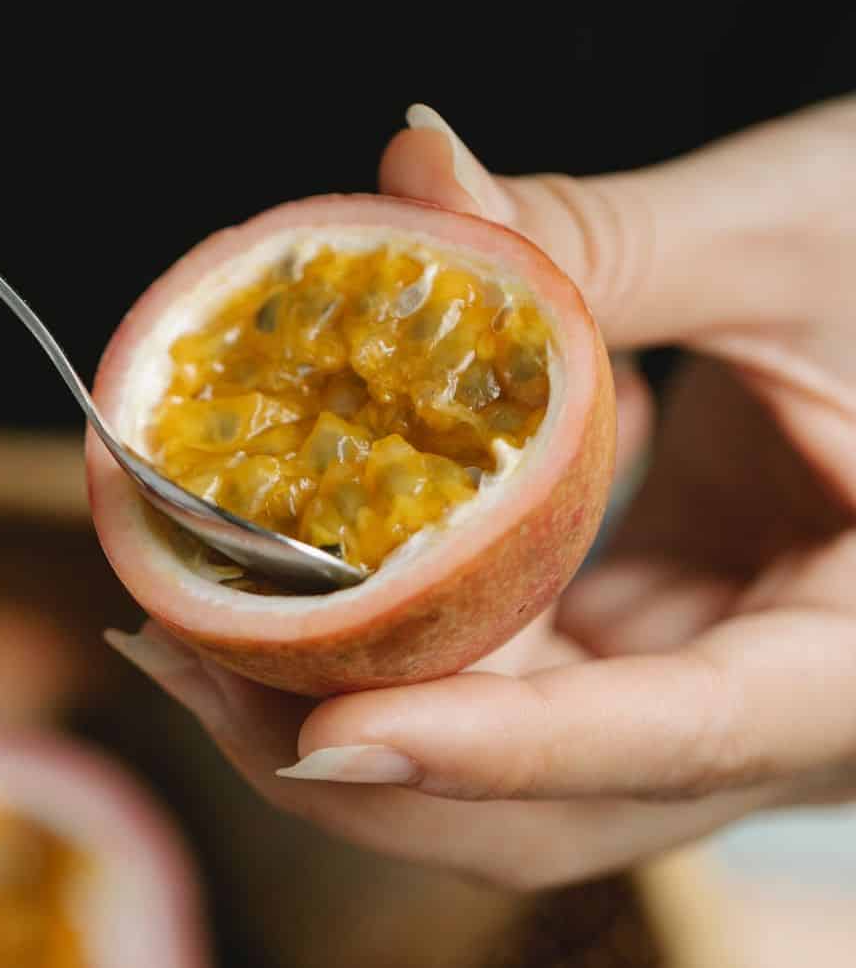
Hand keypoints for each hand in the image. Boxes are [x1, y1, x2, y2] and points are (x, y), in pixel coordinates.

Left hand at [108, 97, 855, 888]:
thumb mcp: (798, 241)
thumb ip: (602, 233)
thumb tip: (412, 177)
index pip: (669, 738)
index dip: (491, 749)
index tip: (326, 735)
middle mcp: (773, 712)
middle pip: (544, 802)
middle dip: (350, 748)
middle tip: (185, 651)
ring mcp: (693, 686)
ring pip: (496, 761)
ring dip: (334, 697)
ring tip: (187, 616)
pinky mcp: (638, 640)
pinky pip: (494, 675)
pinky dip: (383, 629)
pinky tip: (285, 561)